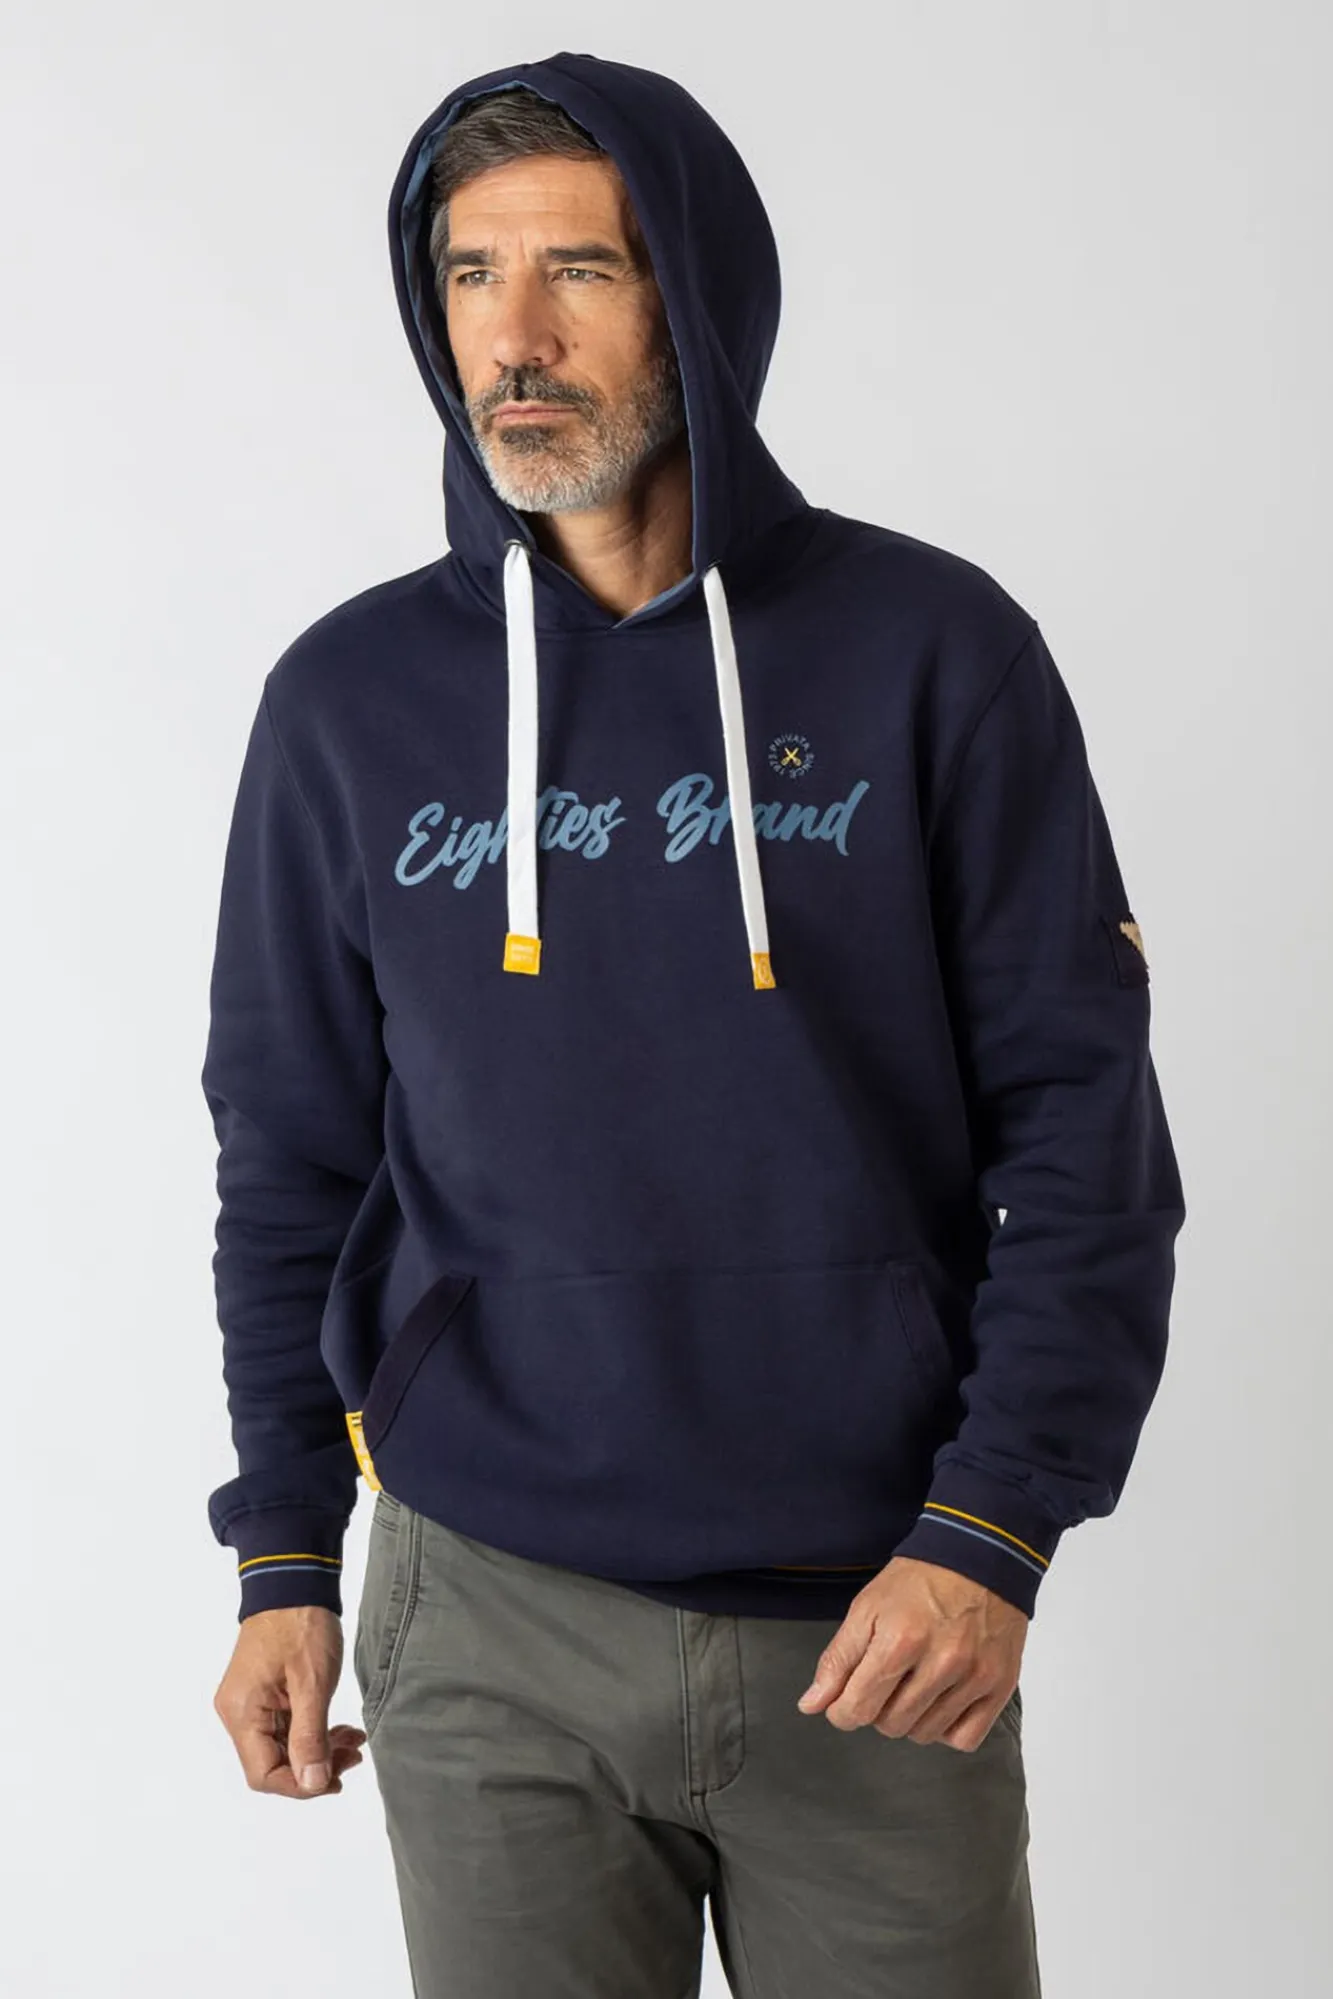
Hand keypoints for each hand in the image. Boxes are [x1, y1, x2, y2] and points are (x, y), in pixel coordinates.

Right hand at [213, 1604, 367, 1797]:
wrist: (294, 1582)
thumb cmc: (301, 1624)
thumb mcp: (313, 1683)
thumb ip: (310, 1737)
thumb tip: (312, 1784)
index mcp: (242, 1713)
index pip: (264, 1774)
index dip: (300, 1786)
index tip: (336, 1780)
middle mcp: (238, 1713)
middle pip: (272, 1764)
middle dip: (314, 1767)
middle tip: (353, 1756)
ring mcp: (250, 1704)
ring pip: (281, 1747)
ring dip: (317, 1750)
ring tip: (353, 1741)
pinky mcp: (263, 1694)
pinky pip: (285, 1728)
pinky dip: (312, 1732)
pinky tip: (340, 1730)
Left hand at [795, 1555, 1028, 1750]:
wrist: (978, 1558)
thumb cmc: (918, 1581)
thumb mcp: (866, 1608)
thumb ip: (838, 1660)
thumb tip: (812, 1705)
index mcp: (900, 1640)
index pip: (857, 1708)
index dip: (841, 1711)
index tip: (844, 1701)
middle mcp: (941, 1662)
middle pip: (891, 1725)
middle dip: (877, 1709)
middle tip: (884, 1680)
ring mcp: (975, 1676)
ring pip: (925, 1734)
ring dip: (910, 1718)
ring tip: (913, 1684)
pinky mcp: (1000, 1684)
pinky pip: (965, 1738)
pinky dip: (947, 1728)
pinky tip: (940, 1701)